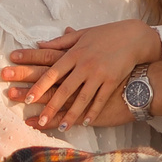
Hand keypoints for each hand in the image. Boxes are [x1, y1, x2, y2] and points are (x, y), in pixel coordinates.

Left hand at [2, 19, 160, 131]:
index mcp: (75, 53)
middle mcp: (85, 65)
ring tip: (62, 127)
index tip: (28, 98)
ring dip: (71, 114)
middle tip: (40, 119)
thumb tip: (40, 44)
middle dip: (51, 106)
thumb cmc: (107, 34)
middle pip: (64, 89)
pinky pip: (100, 100)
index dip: (39, 86)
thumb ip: (60, 42)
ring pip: (82, 98)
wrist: (134, 37)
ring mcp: (99, 74)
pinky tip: (84, 123)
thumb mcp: (82, 34)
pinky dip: (92, 112)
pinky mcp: (112, 81)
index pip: (52, 72)